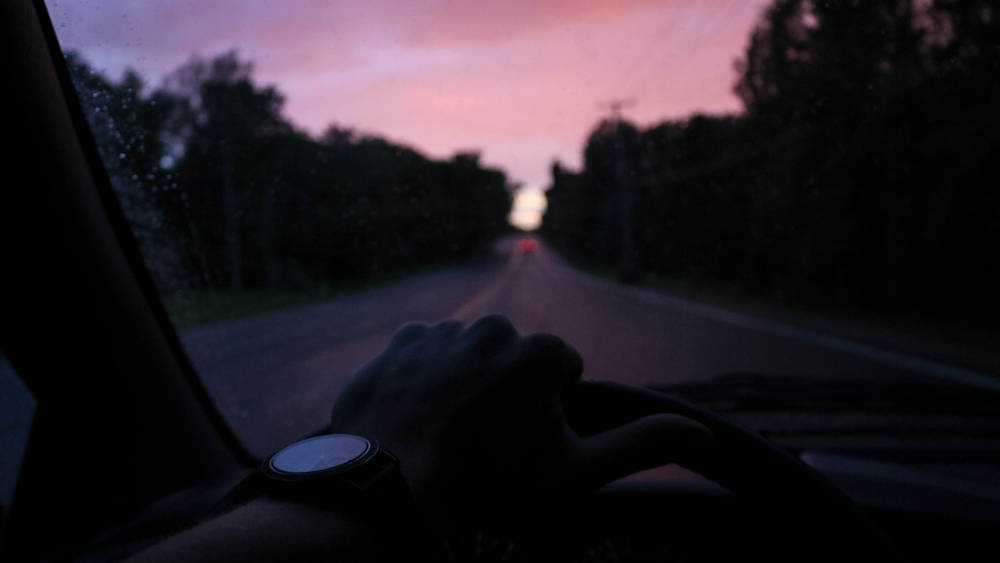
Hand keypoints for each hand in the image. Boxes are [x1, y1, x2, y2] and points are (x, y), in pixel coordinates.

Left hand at [330, 314, 712, 531]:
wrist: (391, 489)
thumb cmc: (488, 485)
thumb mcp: (574, 473)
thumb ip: (639, 445)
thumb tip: (701, 432)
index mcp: (537, 353)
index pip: (560, 370)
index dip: (549, 408)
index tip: (524, 441)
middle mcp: (490, 329)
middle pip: (513, 359)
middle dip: (508, 389)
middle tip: (486, 441)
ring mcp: (440, 333)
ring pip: (469, 355)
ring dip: (466, 382)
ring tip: (449, 431)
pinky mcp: (397, 345)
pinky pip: (424, 355)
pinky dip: (425, 379)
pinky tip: (418, 417)